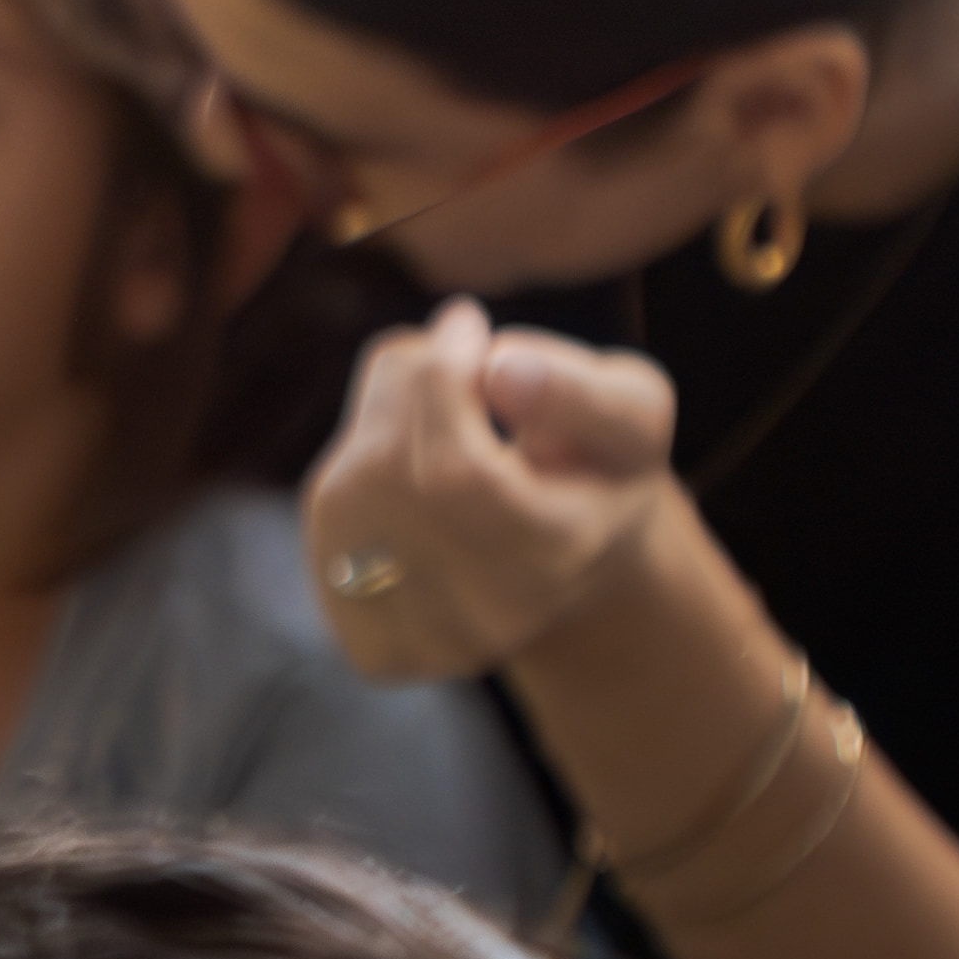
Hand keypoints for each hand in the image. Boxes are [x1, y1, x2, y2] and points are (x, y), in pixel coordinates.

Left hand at [302, 301, 680, 684]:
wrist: (571, 562)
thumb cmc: (601, 466)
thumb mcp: (631, 416)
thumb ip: (580, 392)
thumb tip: (499, 370)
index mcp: (556, 564)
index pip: (458, 473)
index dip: (442, 375)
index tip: (467, 321)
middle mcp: (480, 615)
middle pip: (392, 467)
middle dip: (412, 380)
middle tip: (457, 348)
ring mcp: (416, 634)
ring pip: (352, 483)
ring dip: (384, 413)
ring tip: (445, 404)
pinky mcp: (366, 637)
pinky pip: (327, 514)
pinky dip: (359, 463)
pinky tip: (416, 464)